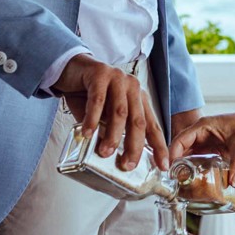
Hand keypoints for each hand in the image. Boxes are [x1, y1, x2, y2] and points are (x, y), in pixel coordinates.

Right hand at [53, 56, 166, 171]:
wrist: (72, 69)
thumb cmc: (89, 95)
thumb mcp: (104, 116)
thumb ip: (111, 131)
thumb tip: (113, 156)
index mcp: (139, 99)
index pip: (153, 126)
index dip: (159, 147)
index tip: (162, 166)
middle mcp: (132, 88)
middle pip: (138, 121)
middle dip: (135, 146)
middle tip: (128, 164)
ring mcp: (118, 79)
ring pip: (120, 112)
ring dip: (114, 135)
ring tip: (105, 152)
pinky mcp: (100, 74)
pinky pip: (98, 101)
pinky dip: (93, 119)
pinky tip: (88, 133)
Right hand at [168, 108, 234, 186]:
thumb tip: (233, 183)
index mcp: (203, 127)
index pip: (180, 140)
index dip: (172, 154)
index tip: (170, 170)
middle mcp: (202, 135)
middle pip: (182, 150)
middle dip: (177, 164)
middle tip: (174, 181)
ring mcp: (207, 143)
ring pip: (190, 157)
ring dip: (186, 168)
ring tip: (182, 184)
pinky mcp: (214, 151)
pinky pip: (201, 161)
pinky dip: (197, 170)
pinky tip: (196, 182)